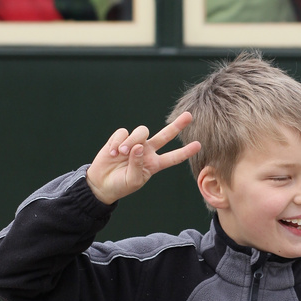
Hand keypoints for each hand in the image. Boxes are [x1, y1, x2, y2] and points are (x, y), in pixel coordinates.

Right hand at [86, 112, 200, 204]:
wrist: (101, 183)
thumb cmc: (121, 185)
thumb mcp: (133, 180)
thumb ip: (138, 165)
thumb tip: (139, 147)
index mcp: (154, 164)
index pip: (173, 157)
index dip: (185, 152)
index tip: (198, 145)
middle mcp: (147, 151)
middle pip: (165, 135)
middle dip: (177, 125)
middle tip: (189, 115)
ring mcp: (134, 143)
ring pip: (141, 132)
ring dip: (132, 140)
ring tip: (121, 153)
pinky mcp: (120, 138)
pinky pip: (123, 132)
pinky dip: (117, 142)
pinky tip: (112, 153)